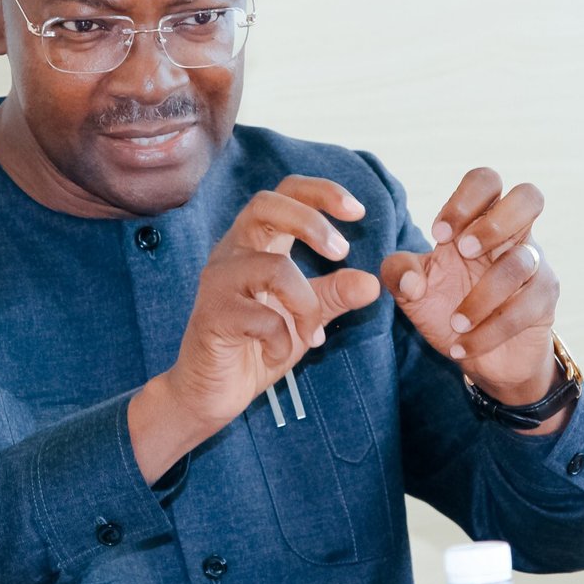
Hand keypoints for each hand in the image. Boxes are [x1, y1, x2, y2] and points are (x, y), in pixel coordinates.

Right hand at [163, 176, 381, 431]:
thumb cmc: (256, 346)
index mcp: (257, 244)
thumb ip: (334, 296)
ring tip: (312, 336)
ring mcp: (218, 282)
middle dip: (311, 222)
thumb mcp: (305, 318)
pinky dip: (281, 341)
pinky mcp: (212, 315)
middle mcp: (233, 253)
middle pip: (265, 204)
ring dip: (306, 305)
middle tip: (342, 252)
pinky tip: (276, 356)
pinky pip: (262, 319)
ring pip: (273, 268)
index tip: (358, 210)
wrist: (211, 392)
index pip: (284, 193)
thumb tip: (372, 282)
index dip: (321, 191)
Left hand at [382, 168, 560, 408]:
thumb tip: (410, 279)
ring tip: (456, 322)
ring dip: (481, 297)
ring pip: (520, 263)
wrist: (479, 358)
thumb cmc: (447, 309)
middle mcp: (513, 236)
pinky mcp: (544, 300)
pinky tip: (462, 346)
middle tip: (464, 252)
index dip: (464, 200)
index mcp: (479, 222)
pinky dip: (488, 332)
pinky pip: (524, 308)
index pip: (485, 181)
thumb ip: (398, 273)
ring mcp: (534, 266)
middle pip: (529, 196)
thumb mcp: (412, 291)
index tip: (439, 234)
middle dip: (494, 224)